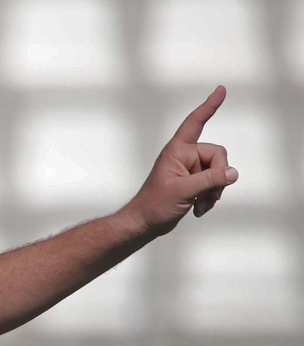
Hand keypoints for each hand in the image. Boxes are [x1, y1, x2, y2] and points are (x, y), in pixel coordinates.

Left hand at [122, 85, 237, 237]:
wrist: (144, 224)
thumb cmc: (154, 205)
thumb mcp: (183, 191)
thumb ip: (210, 180)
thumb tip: (233, 173)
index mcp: (177, 151)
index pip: (195, 123)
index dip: (208, 107)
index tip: (221, 90)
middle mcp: (185, 156)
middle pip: (218, 155)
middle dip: (217, 177)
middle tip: (206, 196)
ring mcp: (190, 170)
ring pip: (219, 172)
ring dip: (214, 191)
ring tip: (199, 205)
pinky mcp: (194, 182)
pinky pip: (214, 184)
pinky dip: (210, 197)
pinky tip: (199, 209)